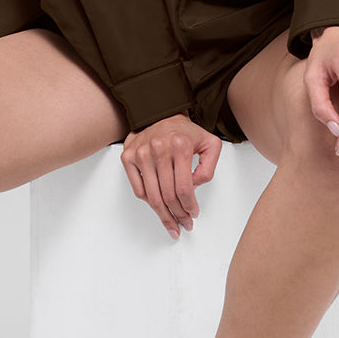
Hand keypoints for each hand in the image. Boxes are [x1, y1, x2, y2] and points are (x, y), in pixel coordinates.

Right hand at [120, 114, 221, 239]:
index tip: (193, 213)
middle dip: (178, 215)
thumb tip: (195, 187)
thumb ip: (209, 167)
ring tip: (171, 224)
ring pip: (152, 197)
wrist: (159, 114)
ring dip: (163, 215)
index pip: (184, 188)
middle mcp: (158, 149)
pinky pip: (139, 190)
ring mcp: (141, 154)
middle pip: (168, 196)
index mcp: (180, 145)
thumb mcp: (209, 144)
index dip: (189, 206)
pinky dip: (149, 202)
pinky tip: (158, 207)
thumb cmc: (184, 132)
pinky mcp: (128, 157)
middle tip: (184, 223)